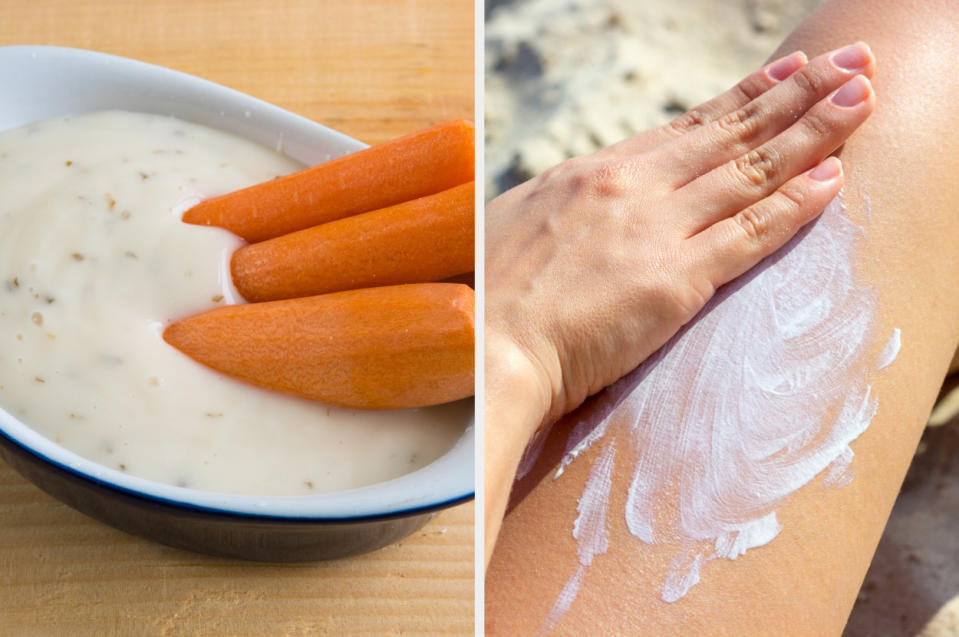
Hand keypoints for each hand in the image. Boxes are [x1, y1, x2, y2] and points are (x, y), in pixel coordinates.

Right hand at [486, 43, 875, 432]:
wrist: (482, 346)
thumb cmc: (482, 298)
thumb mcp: (515, 227)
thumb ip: (560, 210)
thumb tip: (574, 206)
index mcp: (589, 176)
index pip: (683, 129)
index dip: (740, 99)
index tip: (781, 76)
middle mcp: (630, 189)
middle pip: (729, 134)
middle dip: (796, 97)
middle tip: (849, 66)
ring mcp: (655, 230)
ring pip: (750, 172)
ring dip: (813, 132)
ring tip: (861, 100)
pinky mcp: (674, 282)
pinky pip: (749, 234)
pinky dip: (796, 204)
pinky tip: (834, 178)